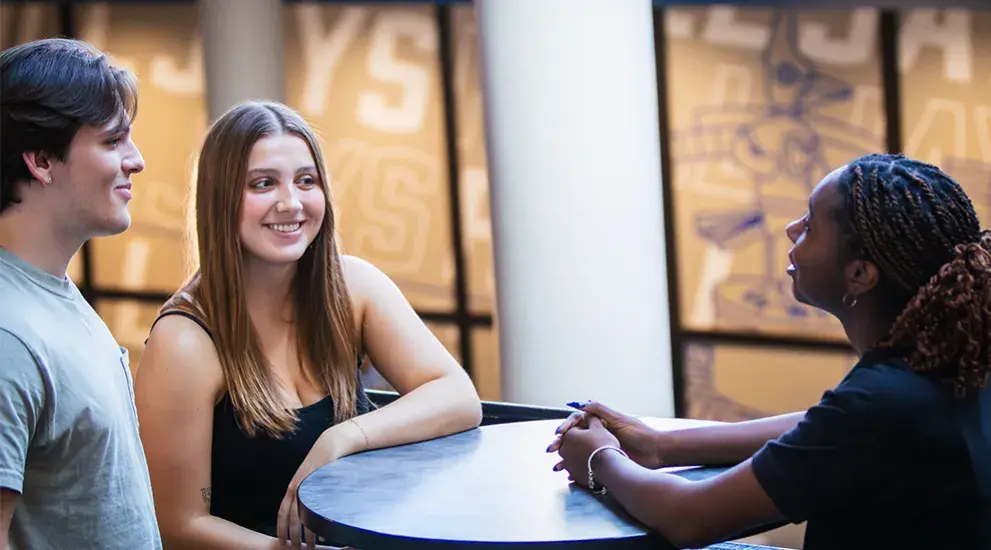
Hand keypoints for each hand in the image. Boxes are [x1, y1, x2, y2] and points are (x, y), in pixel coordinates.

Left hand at [277, 432, 343, 548]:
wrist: (331, 445)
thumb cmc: (323, 464)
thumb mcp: (311, 480)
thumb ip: (307, 493)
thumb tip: (309, 511)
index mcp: (293, 487)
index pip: (283, 511)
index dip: (281, 527)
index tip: (281, 540)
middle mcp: (297, 487)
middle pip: (292, 517)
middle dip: (292, 535)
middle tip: (294, 548)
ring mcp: (307, 485)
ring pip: (303, 515)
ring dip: (306, 533)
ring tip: (309, 546)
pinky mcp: (317, 483)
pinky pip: (316, 507)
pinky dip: (317, 522)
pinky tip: (321, 533)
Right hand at [547, 400, 664, 469]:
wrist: (654, 451)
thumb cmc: (639, 433)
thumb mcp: (619, 419)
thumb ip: (600, 410)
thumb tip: (580, 403)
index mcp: (599, 421)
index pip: (576, 421)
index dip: (566, 427)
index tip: (559, 433)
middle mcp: (597, 434)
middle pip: (573, 438)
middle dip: (561, 444)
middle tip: (551, 450)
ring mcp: (599, 448)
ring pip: (577, 453)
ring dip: (565, 459)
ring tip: (557, 467)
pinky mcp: (603, 461)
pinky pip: (585, 465)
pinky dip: (576, 470)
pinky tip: (569, 475)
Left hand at [555, 416, 620, 487]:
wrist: (608, 466)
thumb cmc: (603, 445)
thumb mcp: (599, 426)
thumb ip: (591, 418)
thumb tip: (588, 415)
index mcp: (568, 435)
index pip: (572, 429)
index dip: (581, 430)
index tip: (587, 432)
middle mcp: (564, 449)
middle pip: (568, 444)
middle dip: (575, 444)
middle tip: (585, 444)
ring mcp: (567, 463)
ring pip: (569, 458)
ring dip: (574, 457)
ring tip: (584, 458)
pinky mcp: (574, 474)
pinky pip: (574, 470)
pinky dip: (578, 468)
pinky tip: (584, 468)